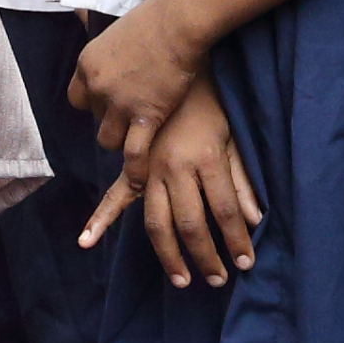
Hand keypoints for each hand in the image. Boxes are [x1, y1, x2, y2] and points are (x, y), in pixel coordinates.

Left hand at [69, 0, 206, 184]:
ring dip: (121, 141)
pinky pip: (133, 152)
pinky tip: (139, 180)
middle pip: (94, 118)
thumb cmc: (155, 19)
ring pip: (107, 140)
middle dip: (110, 119)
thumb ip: (109, 52)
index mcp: (87, 64)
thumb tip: (108, 50)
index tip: (111, 103)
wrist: (179, 22)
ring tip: (137, 139)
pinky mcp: (145, 115)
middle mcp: (97, 85)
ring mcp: (119, 102)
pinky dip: (135, 168)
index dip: (94, 103)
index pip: (77, 98)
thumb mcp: (116, 32)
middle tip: (133, 114)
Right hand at [91, 84, 257, 285]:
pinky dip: (100, 219)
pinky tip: (87, 242)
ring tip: (182, 281)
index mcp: (205, 159)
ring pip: (157, 222)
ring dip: (170, 255)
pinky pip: (116, 196)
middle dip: (206, 256)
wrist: (173, 61)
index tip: (246, 263)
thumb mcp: (232, 137)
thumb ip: (241, 180)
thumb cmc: (210, 101)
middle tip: (219, 280)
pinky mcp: (133, 165)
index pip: (225, 211)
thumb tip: (255, 220)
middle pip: (191, 224)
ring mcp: (149, 168)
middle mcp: (174, 168)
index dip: (237, 240)